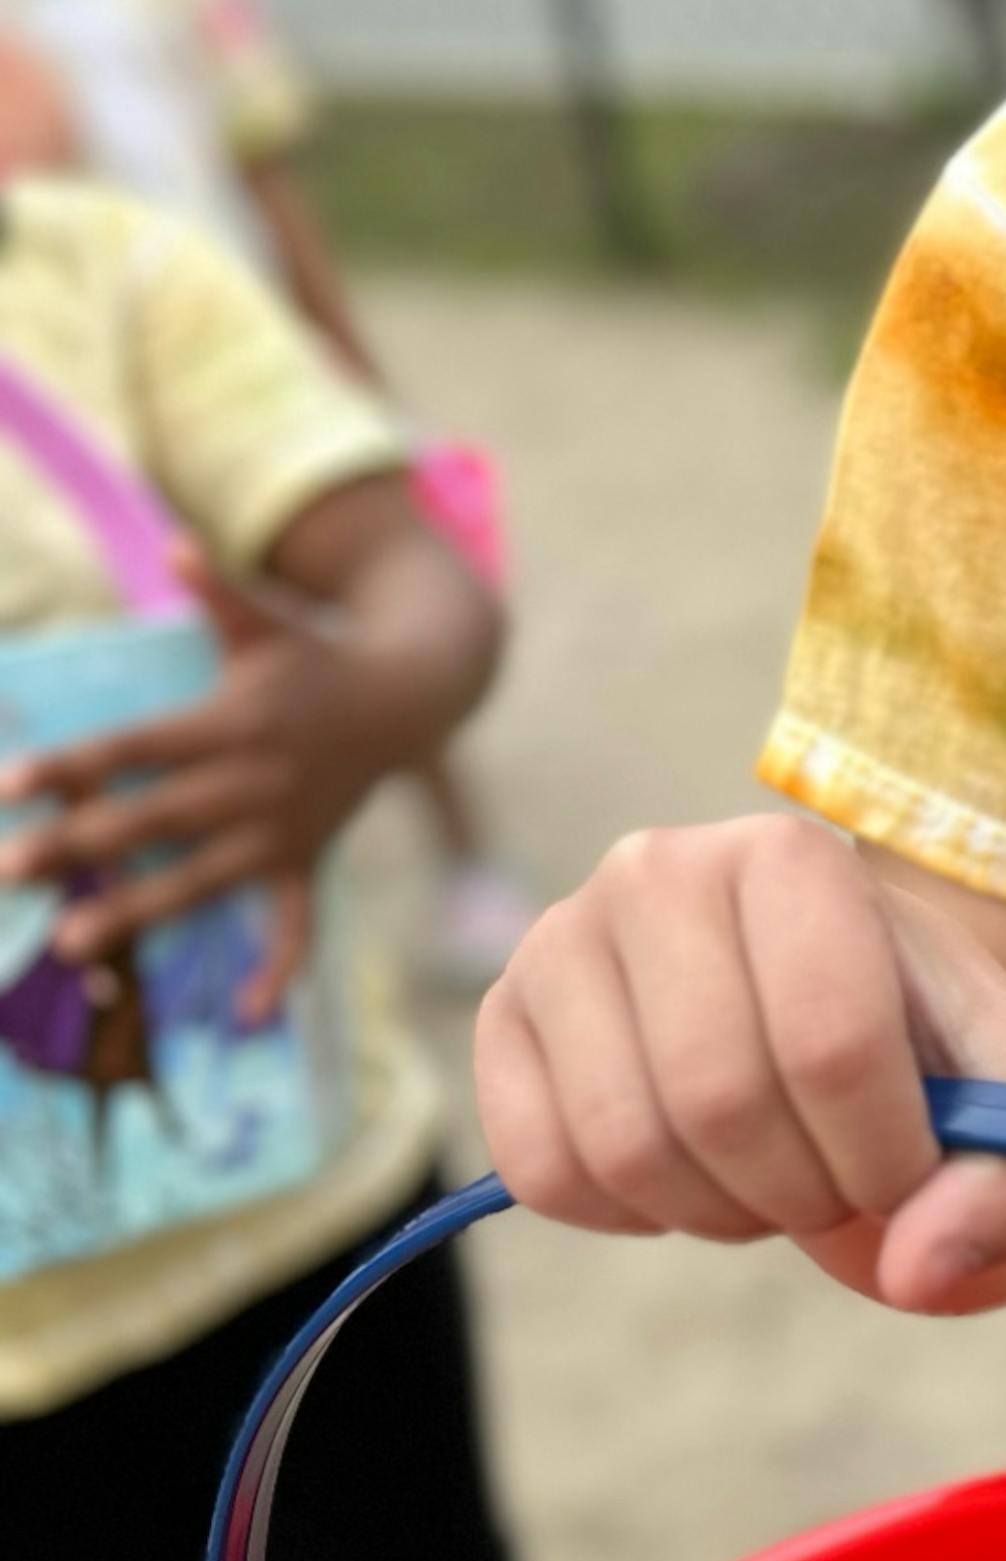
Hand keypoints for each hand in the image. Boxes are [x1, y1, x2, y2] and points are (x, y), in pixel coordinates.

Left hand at [0, 552, 409, 1017]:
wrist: (410, 699)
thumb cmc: (315, 657)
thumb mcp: (266, 621)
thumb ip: (219, 593)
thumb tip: (179, 547)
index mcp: (231, 722)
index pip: (136, 748)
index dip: (72, 766)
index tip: (10, 785)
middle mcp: (252, 782)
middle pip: (152, 820)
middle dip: (78, 846)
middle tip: (8, 871)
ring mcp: (282, 829)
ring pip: (200, 878)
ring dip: (137, 910)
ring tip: (72, 942)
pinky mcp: (307, 860)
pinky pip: (297, 923)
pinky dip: (280, 968)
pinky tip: (250, 1013)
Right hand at [474, 815, 1005, 1312]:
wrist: (826, 1007)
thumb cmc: (921, 1050)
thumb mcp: (1004, 1104)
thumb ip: (1002, 1188)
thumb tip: (917, 1274)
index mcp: (795, 857)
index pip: (830, 1044)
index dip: (881, 1156)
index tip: (909, 1179)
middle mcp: (658, 870)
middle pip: (720, 1101)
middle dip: (803, 1190)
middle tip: (838, 1182)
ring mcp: (561, 940)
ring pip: (627, 1147)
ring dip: (721, 1210)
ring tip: (772, 1173)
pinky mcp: (501, 1019)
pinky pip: (544, 1171)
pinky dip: (631, 1216)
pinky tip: (690, 1172)